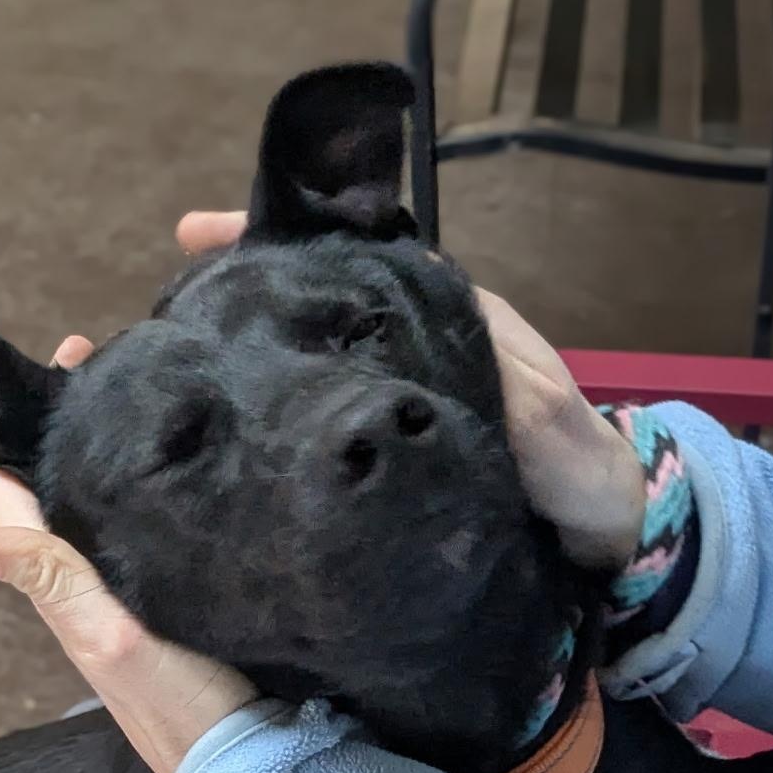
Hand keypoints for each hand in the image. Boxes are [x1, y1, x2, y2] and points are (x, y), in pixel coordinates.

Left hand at [0, 334, 255, 772]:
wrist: (249, 763)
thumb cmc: (180, 704)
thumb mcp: (110, 635)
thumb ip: (47, 580)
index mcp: (61, 582)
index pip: (7, 492)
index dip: (4, 425)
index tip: (54, 354)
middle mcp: (87, 581)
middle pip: (53, 487)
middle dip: (64, 419)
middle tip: (106, 357)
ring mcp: (130, 592)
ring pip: (98, 504)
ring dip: (105, 449)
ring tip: (137, 397)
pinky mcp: (174, 602)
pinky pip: (143, 529)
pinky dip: (148, 486)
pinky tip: (180, 469)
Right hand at [175, 212, 644, 570]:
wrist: (603, 537)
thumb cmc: (577, 470)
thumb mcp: (542, 412)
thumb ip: (491, 369)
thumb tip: (412, 320)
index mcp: (444, 315)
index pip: (351, 253)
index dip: (280, 238)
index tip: (197, 234)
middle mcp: (410, 345)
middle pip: (318, 298)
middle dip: (247, 288)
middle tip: (168, 294)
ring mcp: (394, 399)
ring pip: (312, 355)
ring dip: (254, 348)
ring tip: (183, 352)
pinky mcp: (388, 453)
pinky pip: (322, 415)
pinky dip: (278, 408)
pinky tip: (236, 426)